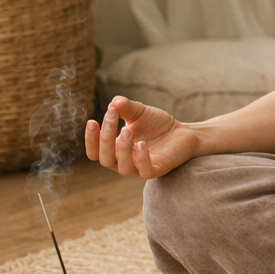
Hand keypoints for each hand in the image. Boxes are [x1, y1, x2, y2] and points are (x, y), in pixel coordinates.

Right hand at [84, 97, 199, 178]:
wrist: (183, 132)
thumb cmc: (157, 124)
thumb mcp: (139, 112)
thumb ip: (125, 107)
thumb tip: (114, 102)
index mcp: (115, 150)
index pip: (95, 152)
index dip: (91, 139)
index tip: (92, 121)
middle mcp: (124, 161)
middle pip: (105, 158)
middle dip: (105, 138)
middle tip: (112, 116)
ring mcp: (140, 168)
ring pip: (122, 167)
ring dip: (122, 148)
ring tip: (128, 130)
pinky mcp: (157, 170)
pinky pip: (145, 171)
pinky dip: (141, 158)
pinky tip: (142, 143)